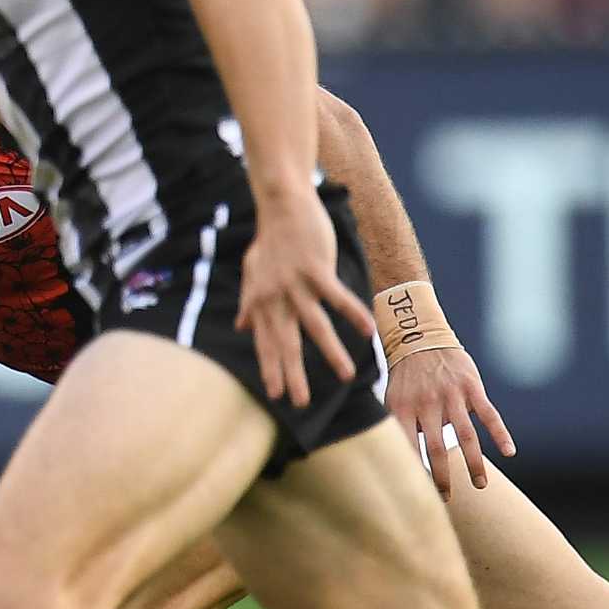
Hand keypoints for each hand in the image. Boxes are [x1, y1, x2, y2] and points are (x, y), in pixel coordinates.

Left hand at [233, 181, 376, 406]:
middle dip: (293, 375)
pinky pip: (337, 298)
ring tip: (345, 376)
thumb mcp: (251, 272)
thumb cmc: (269, 240)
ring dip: (331, 353)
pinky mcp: (316, 270)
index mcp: (260, 301)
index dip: (270, 369)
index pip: (265, 343)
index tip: (275, 395)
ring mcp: (295, 285)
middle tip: (301, 403)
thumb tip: (239, 326)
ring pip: (315, 327)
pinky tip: (368, 332)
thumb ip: (247, 302)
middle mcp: (275, 298)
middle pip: (286, 343)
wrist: (280, 205)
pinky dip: (354, 314)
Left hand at [384, 344, 516, 498]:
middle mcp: (428, 404)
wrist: (419, 337)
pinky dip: (500, 433)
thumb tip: (402, 461)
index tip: (419, 494)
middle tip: (446, 498)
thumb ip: (398, 428)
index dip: (414, 473)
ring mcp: (451, 396)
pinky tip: (509, 452)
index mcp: (404, 409)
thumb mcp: (392, 400)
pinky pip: (489, 414)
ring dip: (474, 463)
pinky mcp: (472, 387)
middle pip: (437, 448)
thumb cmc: (405, 377)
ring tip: (480, 485)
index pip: (408, 448)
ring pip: (466, 436)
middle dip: (442, 476)